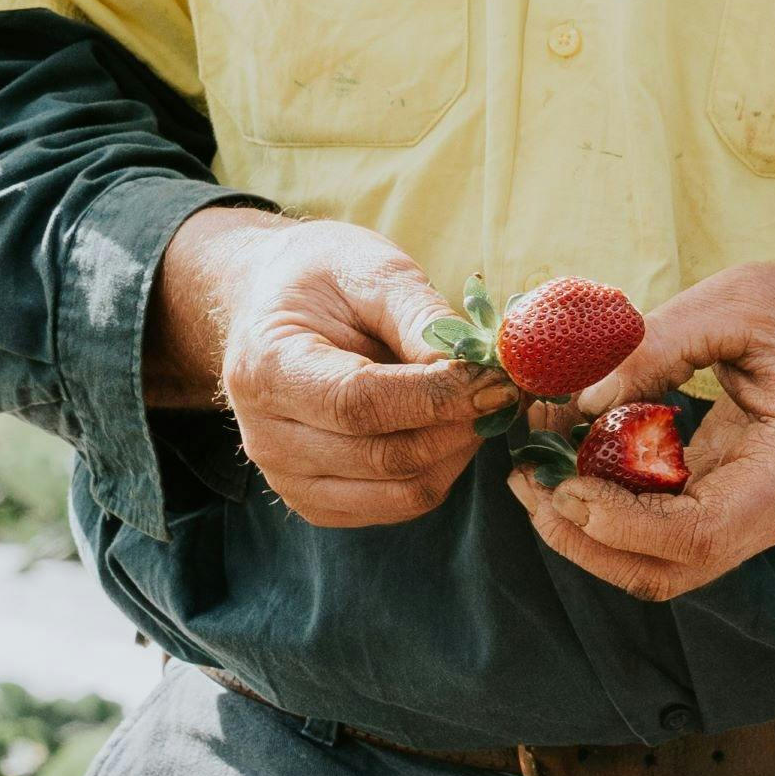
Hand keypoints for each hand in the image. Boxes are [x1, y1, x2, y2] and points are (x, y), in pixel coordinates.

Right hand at [150, 208, 501, 526]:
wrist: (271, 302)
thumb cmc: (323, 278)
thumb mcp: (372, 270)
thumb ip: (421, 318)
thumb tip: (476, 371)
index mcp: (268, 368)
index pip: (360, 403)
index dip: (437, 397)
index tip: (496, 379)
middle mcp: (266, 436)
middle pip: (384, 456)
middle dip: (461, 425)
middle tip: (508, 389)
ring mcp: (287, 478)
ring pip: (401, 491)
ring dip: (458, 451)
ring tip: (482, 404)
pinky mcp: (316, 501)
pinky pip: (398, 505)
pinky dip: (440, 471)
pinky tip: (453, 427)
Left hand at [510, 251, 774, 602]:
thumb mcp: (742, 304)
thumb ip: (658, 346)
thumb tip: (576, 394)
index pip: (693, 538)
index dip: (619, 521)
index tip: (566, 478)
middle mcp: (766, 515)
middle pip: (662, 571)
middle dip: (582, 538)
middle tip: (524, 478)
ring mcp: (750, 515)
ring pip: (656, 561)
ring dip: (589, 528)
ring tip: (535, 469)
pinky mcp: (731, 498)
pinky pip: (662, 523)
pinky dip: (612, 499)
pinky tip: (577, 451)